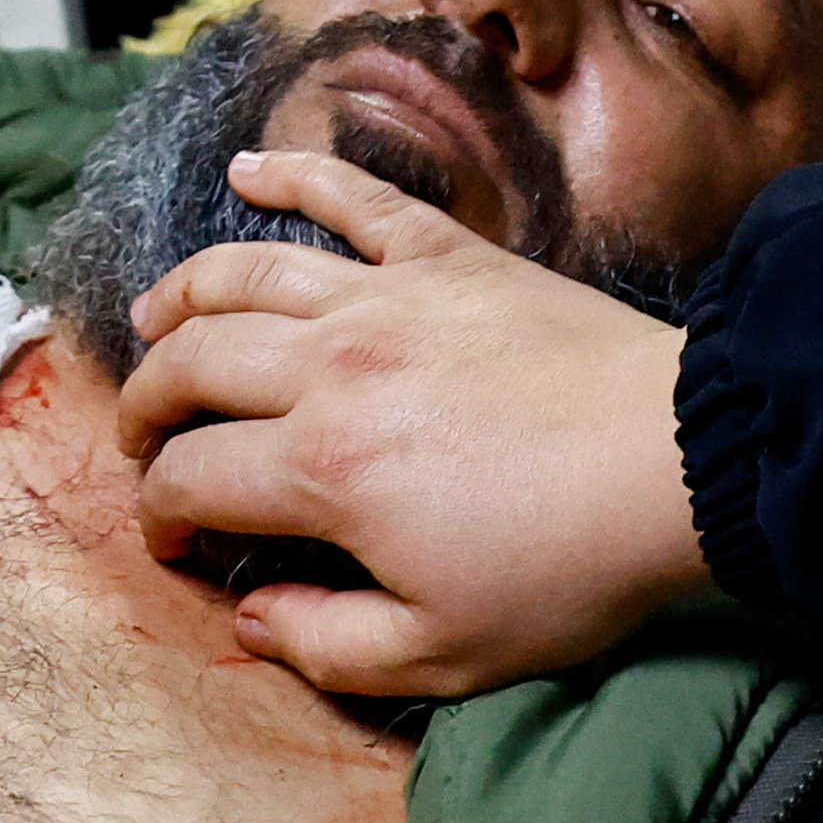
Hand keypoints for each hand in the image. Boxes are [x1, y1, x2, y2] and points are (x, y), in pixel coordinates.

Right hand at [117, 144, 717, 694]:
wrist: (679, 458)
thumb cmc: (568, 566)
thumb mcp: (444, 654)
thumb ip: (328, 647)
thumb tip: (248, 617)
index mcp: (322, 470)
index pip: (192, 477)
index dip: (159, 511)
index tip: (171, 537)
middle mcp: (329, 369)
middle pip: (193, 365)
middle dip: (145, 404)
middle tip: (143, 437)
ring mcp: (384, 298)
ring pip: (243, 274)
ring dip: (182, 297)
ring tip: (153, 321)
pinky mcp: (444, 255)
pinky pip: (350, 197)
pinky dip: (292, 173)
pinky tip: (247, 168)